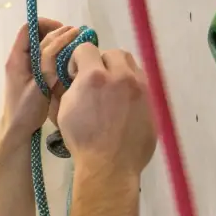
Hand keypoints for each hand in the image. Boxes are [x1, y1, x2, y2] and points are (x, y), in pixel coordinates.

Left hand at [1, 18, 83, 136]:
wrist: (18, 130)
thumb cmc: (25, 110)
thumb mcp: (39, 83)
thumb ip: (49, 60)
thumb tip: (64, 36)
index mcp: (17, 58)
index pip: (29, 28)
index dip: (46, 25)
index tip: (65, 32)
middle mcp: (20, 59)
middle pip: (38, 35)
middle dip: (57, 34)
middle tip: (76, 41)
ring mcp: (27, 67)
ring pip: (43, 46)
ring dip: (59, 45)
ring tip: (75, 50)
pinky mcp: (34, 75)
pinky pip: (46, 58)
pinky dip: (58, 56)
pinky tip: (69, 62)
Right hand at [54, 45, 156, 176]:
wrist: (110, 166)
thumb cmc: (82, 142)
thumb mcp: (64, 112)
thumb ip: (70, 88)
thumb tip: (74, 78)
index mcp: (94, 77)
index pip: (86, 49)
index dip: (77, 59)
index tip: (75, 73)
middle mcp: (120, 76)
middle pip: (113, 53)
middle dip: (101, 62)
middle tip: (95, 80)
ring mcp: (139, 88)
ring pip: (131, 66)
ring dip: (119, 72)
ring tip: (111, 91)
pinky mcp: (150, 100)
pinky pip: (141, 84)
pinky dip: (130, 88)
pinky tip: (122, 106)